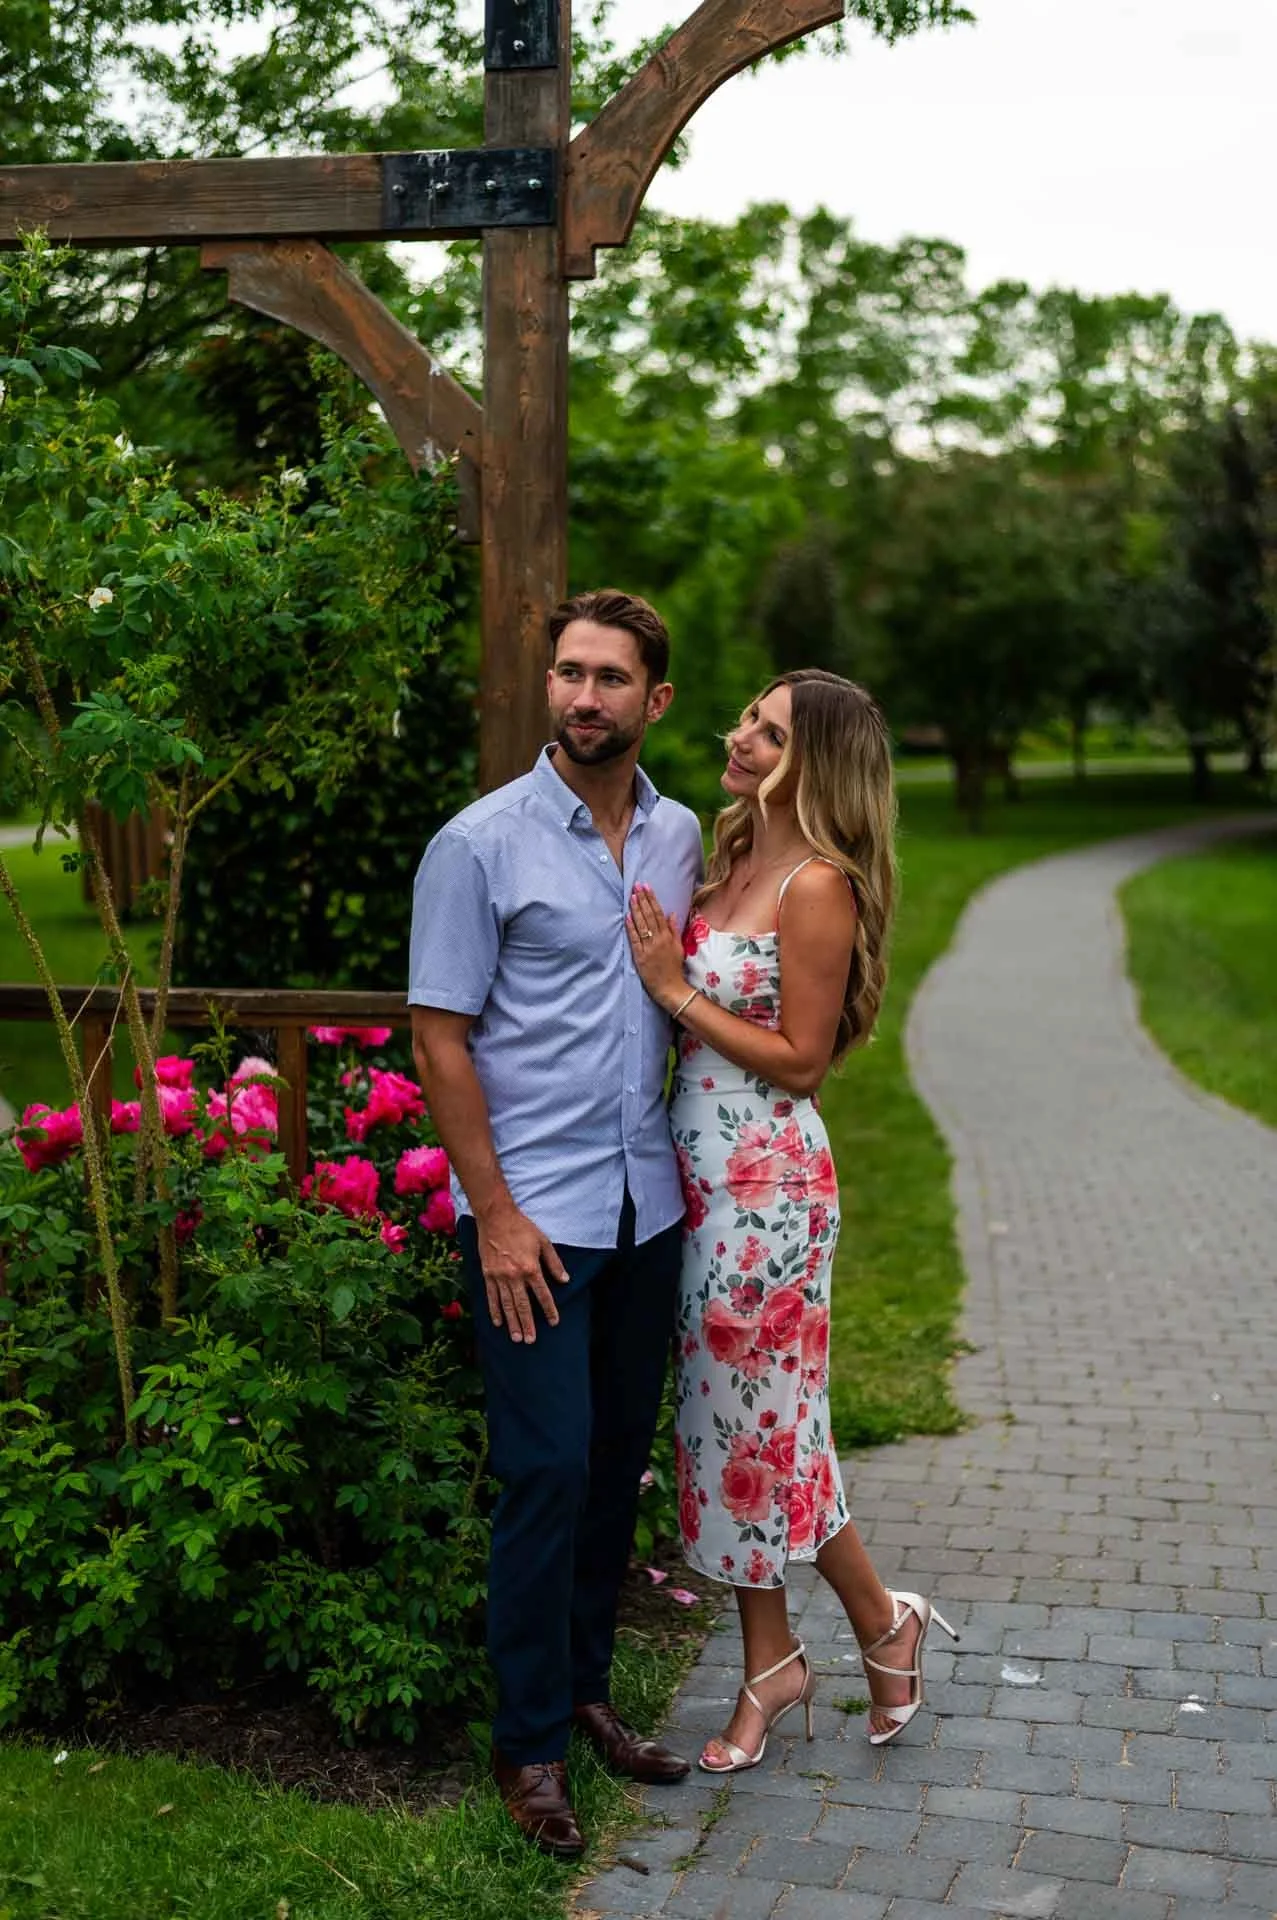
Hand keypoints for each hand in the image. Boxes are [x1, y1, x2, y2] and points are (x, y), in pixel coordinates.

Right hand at [476, 1202, 569, 1343]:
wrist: (496, 1217)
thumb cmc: (522, 1228)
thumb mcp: (543, 1242)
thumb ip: (554, 1263)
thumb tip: (565, 1280)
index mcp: (531, 1268)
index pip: (543, 1294)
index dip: (549, 1310)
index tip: (553, 1322)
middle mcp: (515, 1276)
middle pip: (523, 1305)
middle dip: (528, 1324)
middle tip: (531, 1341)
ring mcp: (499, 1277)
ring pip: (507, 1305)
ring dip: (512, 1323)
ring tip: (517, 1338)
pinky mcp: (488, 1275)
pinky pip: (492, 1297)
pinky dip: (495, 1311)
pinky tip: (498, 1323)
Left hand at [626, 884, 688, 1009]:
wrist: (670, 988)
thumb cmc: (674, 968)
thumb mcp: (678, 947)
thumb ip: (674, 930)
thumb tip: (672, 913)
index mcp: (668, 936)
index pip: (659, 913)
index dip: (652, 899)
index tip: (647, 887)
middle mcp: (659, 940)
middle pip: (649, 916)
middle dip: (643, 899)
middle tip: (637, 886)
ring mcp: (649, 948)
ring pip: (642, 925)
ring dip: (636, 910)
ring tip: (632, 896)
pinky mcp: (640, 957)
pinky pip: (635, 940)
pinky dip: (631, 928)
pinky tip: (627, 917)